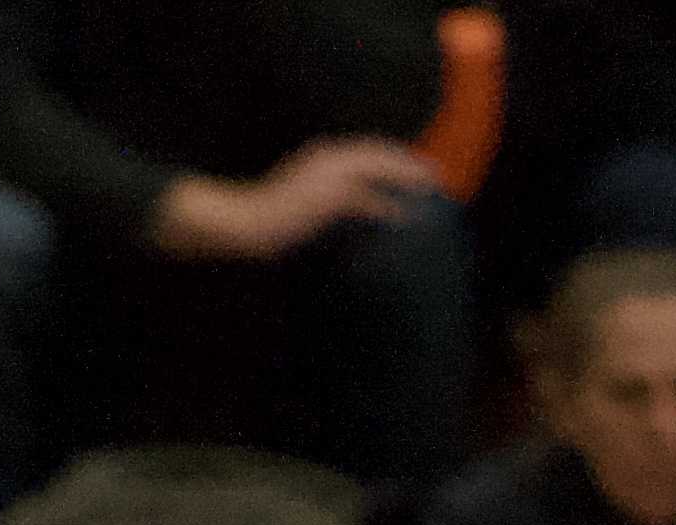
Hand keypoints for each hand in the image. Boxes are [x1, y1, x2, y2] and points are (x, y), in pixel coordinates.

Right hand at [162, 139, 438, 259]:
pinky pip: (368, 200)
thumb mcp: (295, 194)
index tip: (412, 166)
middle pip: (379, 153)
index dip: (392, 157)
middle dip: (407, 163)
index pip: (366, 150)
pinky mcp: (328, 198)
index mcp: (322, 155)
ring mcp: (329, 176)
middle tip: (433, 174)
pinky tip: (403, 217)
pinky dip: (387, 207)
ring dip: (405, 178)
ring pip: (379, 170)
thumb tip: (339, 205)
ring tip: (426, 189)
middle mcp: (329, 158)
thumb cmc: (263, 217)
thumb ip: (319, 192)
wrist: (243, 223)